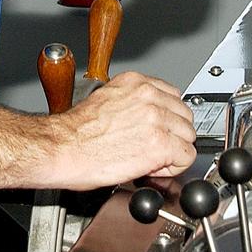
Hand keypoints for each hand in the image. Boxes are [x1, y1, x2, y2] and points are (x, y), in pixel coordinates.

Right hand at [42, 72, 196, 189]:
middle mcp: (149, 95)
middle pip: (184, 115)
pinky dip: (174, 167)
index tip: (158, 131)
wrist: (63, 148)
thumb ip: (133, 102)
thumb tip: (145, 116)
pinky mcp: (160, 144)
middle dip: (173, 134)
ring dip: (174, 151)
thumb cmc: (76, 132)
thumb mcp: (107, 99)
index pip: (173, 97)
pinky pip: (186, 156)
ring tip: (152, 159)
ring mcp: (156, 118)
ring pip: (188, 136)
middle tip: (154, 148)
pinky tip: (154, 169)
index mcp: (136, 82)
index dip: (167, 119)